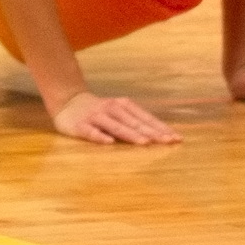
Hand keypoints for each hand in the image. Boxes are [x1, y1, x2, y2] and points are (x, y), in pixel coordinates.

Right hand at [46, 88, 178, 146]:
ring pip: (116, 126)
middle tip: (167, 142)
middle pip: (134, 122)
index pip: (145, 118)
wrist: (67, 101)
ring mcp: (96, 117)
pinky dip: (100, 136)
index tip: (176, 138)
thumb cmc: (99, 111)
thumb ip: (135, 121)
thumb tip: (161, 134)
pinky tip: (108, 142)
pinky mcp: (80, 125)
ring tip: (144, 143)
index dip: (161, 128)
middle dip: (152, 132)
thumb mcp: (118, 111)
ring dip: (130, 134)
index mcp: (123, 106)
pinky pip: (91, 132)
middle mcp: (111, 109)